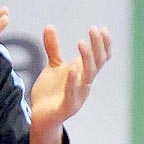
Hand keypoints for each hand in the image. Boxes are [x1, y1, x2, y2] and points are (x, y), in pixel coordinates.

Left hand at [29, 25, 111, 143]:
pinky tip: (71, 68)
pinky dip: (72, 81)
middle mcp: (84, 84)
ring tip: (81, 43)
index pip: (100, 58)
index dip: (104, 44)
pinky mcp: (67, 107)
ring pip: (88, 76)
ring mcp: (78, 96)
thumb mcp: (52, 67)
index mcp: (83, 74)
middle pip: (97, 63)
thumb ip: (53, 48)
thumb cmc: (50, 93)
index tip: (102, 28)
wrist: (40, 118)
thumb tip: (49, 26)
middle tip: (93, 29)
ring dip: (87, 59)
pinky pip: (72, 94)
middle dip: (97, 46)